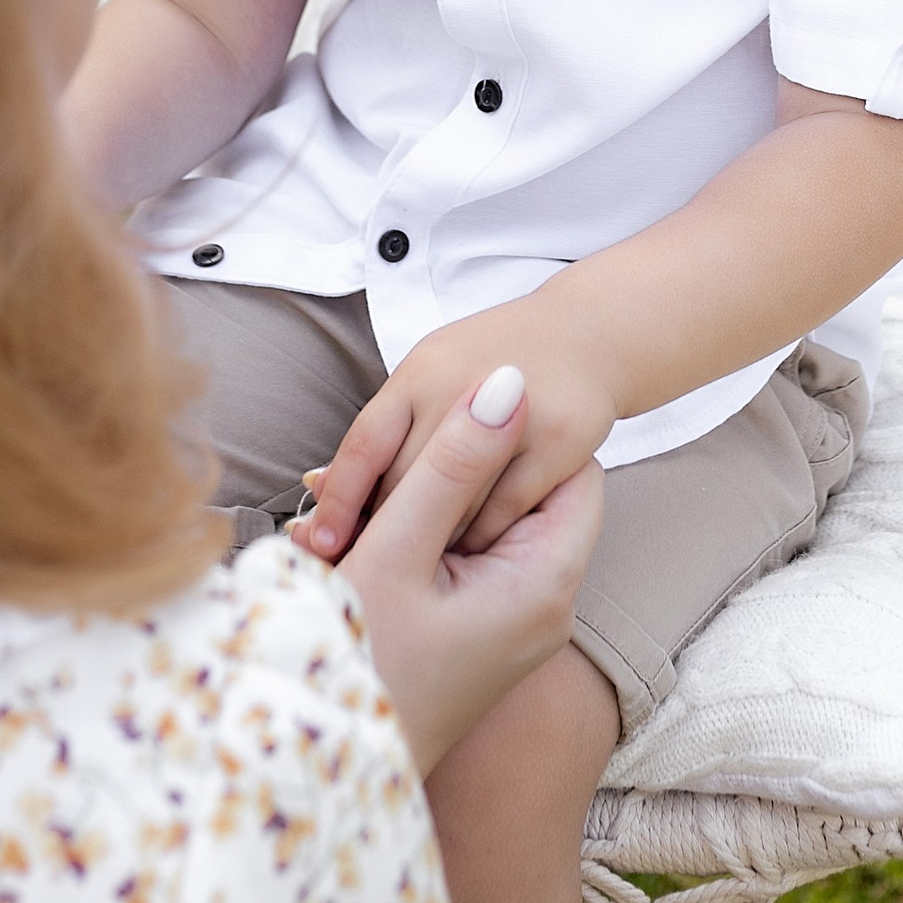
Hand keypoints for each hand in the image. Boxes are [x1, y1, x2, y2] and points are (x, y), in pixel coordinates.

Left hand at [299, 306, 615, 564]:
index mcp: (421, 371)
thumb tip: (318, 487)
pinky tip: (473, 550)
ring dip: (435, 540)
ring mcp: (512, 414)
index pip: (364, 444)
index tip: (320, 542)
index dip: (338, 498)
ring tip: (418, 567)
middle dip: (383, 528)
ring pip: (454, 503)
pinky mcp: (556, 441)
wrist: (585, 334)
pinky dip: (483, 537)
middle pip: (406, 479)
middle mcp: (460, 388)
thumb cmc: (492, 362)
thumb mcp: (430, 374)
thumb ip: (385, 430)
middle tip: (369, 567)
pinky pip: (504, 510)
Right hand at [337, 368, 602, 773]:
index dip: (518, 434)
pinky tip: (350, 544)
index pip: (571, 469)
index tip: (446, 427)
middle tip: (380, 470)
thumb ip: (452, 463)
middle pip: (523, 496)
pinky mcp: (474, 637)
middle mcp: (542, 606)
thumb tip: (511, 382)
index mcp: (543, 583)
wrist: (317, 773)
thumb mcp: (398, 553)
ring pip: (482, 526)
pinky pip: (458, 563)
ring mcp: (509, 625)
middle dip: (456, 470)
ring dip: (422, 506)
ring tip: (346, 510)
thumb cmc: (358, 669)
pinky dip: (413, 543)